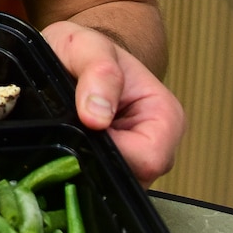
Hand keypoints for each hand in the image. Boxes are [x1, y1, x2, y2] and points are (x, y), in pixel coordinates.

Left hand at [39, 19, 184, 186]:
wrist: (75, 57)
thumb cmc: (85, 49)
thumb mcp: (86, 46)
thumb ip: (98, 73)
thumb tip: (97, 117)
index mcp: (165, 117)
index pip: (146, 159)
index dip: (110, 150)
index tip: (82, 129)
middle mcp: (158, 146)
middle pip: (129, 179)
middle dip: (94, 160)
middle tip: (68, 129)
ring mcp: (136, 162)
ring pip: (111, 186)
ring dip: (84, 164)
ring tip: (67, 133)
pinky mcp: (115, 170)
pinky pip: (98, 184)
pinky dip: (80, 168)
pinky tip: (67, 146)